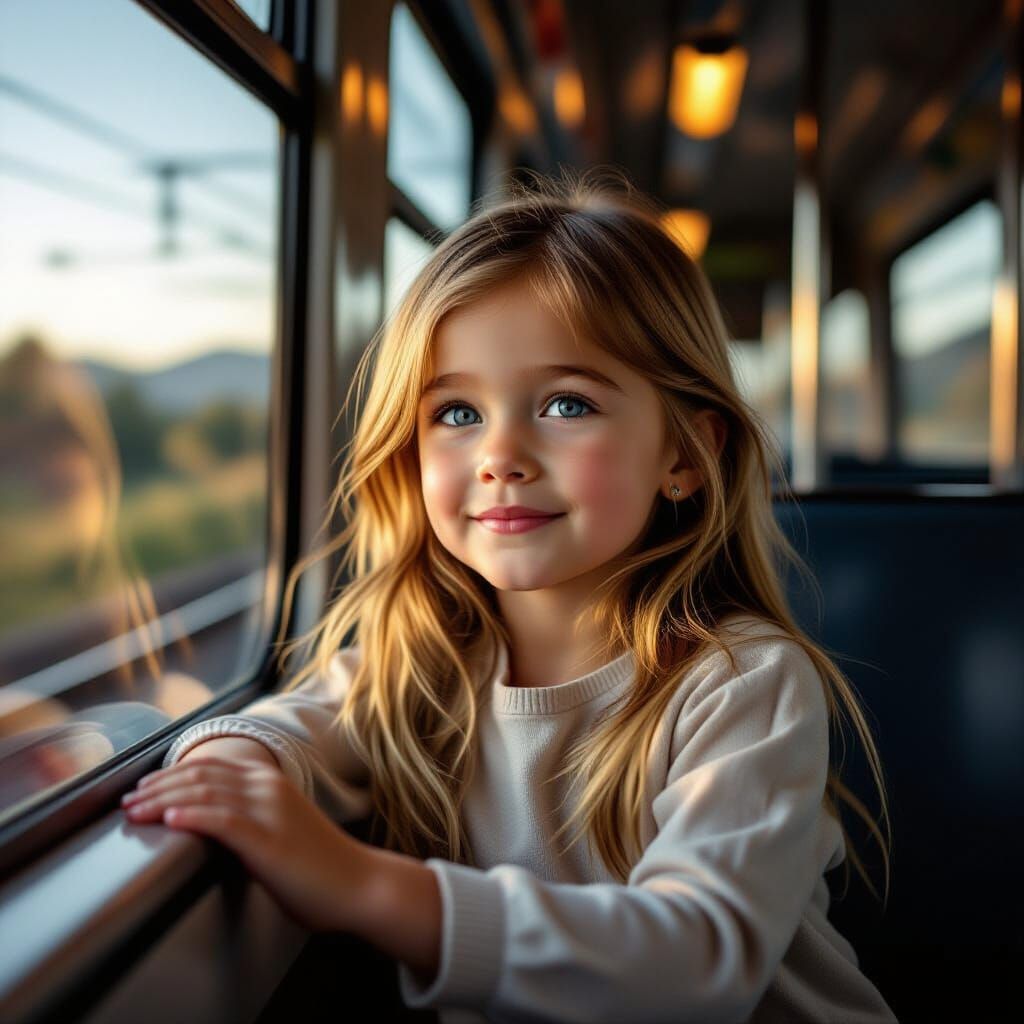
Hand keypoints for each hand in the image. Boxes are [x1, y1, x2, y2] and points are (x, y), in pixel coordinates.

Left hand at [121, 757, 371, 932]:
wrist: (357, 882)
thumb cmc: (319, 864)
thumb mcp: (280, 827)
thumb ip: (249, 817)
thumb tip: (209, 824)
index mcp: (270, 780)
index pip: (209, 767)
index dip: (170, 775)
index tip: (143, 788)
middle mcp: (267, 786)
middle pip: (200, 775)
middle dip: (158, 786)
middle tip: (128, 800)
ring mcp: (268, 810)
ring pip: (205, 794)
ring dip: (163, 801)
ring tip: (136, 811)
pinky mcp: (268, 838)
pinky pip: (223, 820)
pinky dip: (192, 816)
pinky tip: (170, 821)